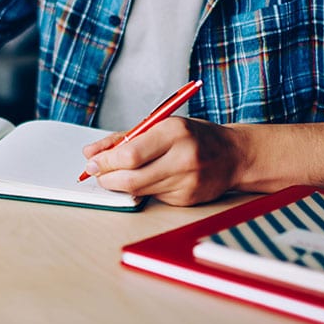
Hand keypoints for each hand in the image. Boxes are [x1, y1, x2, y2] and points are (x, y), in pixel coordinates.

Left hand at [81, 117, 241, 205]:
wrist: (233, 155)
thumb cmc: (192, 136)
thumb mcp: (160, 124)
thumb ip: (124, 138)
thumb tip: (90, 153)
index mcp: (174, 132)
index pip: (130, 154)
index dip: (105, 162)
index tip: (92, 162)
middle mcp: (183, 157)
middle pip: (131, 177)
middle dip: (107, 178)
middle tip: (97, 174)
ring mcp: (187, 181)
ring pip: (139, 190)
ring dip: (120, 185)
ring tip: (117, 175)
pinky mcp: (187, 199)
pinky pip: (153, 197)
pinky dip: (143, 189)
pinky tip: (150, 178)